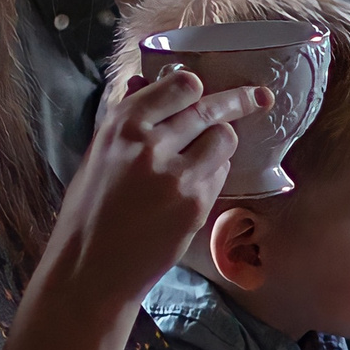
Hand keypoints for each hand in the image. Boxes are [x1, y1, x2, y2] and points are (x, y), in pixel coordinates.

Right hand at [38, 70, 268, 317]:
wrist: (91, 268)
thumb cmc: (90, 210)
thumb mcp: (99, 154)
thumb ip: (126, 118)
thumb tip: (145, 82)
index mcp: (122, 126)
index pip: (179, 86)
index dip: (193, 88)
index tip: (202, 90)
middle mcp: (150, 144)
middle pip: (209, 108)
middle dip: (238, 100)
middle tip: (259, 97)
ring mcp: (177, 175)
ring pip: (224, 138)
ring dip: (220, 142)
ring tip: (203, 156)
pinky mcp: (196, 204)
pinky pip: (220, 174)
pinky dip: (214, 173)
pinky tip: (193, 185)